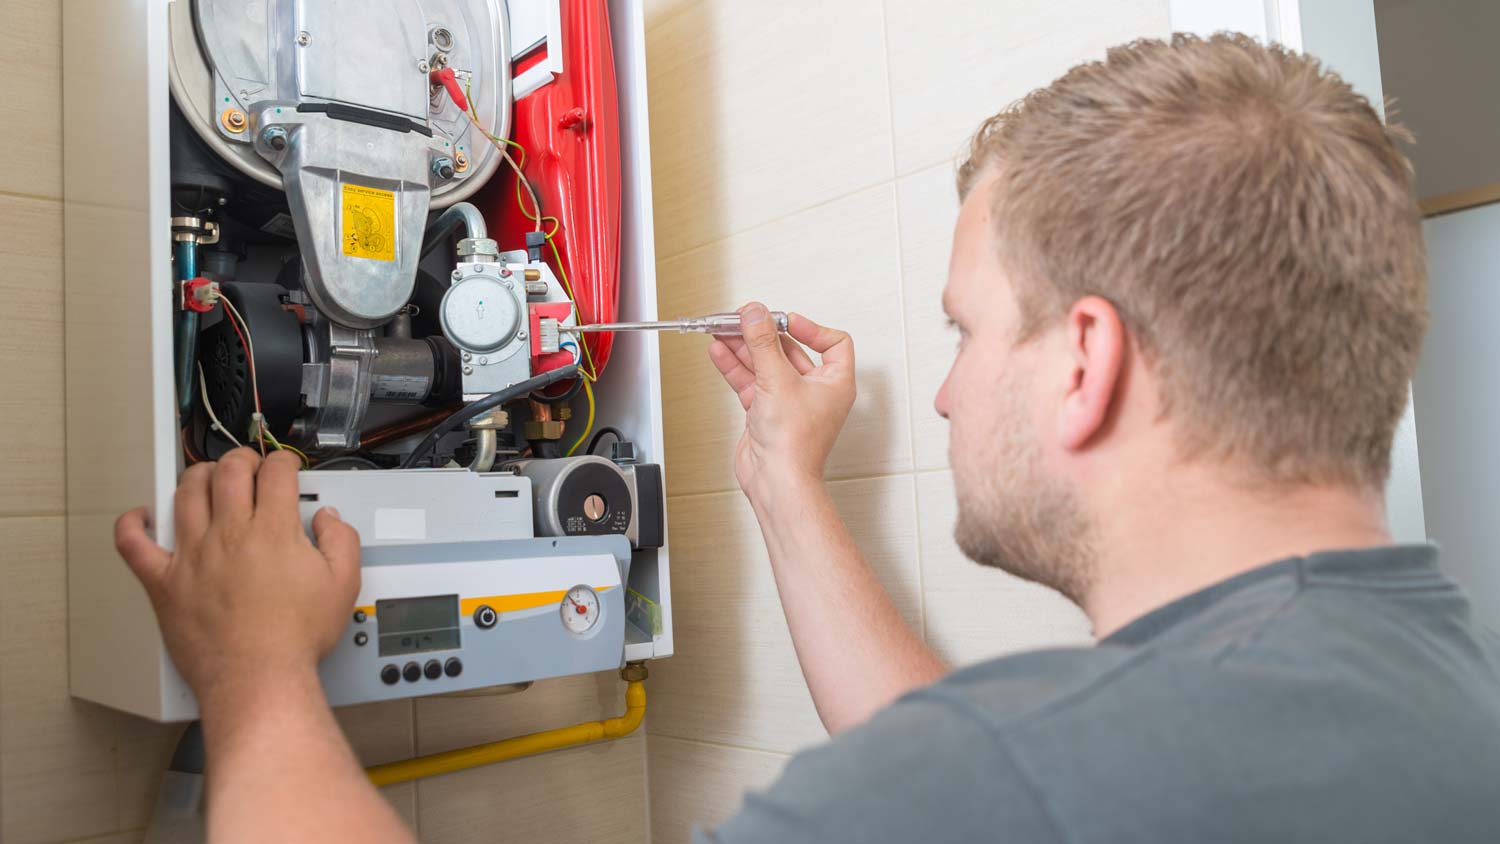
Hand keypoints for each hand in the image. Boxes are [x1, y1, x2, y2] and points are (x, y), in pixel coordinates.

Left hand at [114, 448, 359, 706]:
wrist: (259, 678)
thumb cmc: (296, 638)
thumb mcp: (343, 586)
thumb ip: (342, 542)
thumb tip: (330, 519)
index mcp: (273, 531)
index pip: (275, 473)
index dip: (284, 462)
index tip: (286, 468)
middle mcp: (229, 535)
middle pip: (229, 471)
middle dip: (242, 459)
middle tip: (249, 466)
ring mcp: (192, 555)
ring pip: (186, 493)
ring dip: (199, 476)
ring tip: (208, 479)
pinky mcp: (164, 582)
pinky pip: (133, 544)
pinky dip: (132, 524)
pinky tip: (141, 518)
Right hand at [709, 302, 855, 501]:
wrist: (776, 480)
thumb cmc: (794, 444)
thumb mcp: (778, 380)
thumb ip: (763, 343)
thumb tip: (755, 314)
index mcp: (835, 382)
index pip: (833, 343)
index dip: (811, 328)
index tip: (786, 321)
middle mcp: (814, 391)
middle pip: (790, 350)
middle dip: (764, 334)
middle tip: (743, 319)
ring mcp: (789, 402)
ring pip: (766, 364)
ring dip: (745, 347)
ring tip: (724, 330)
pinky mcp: (766, 412)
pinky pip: (751, 381)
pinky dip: (735, 366)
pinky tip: (720, 352)